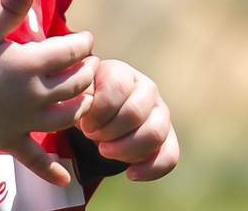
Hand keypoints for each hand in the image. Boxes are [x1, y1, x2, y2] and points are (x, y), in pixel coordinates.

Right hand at [0, 0, 96, 185]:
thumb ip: (9, 7)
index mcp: (28, 64)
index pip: (70, 52)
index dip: (83, 43)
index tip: (86, 38)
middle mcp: (33, 95)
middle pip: (76, 84)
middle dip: (88, 71)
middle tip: (90, 63)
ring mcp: (25, 121)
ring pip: (68, 117)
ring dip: (82, 106)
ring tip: (85, 96)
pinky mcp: (12, 140)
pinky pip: (36, 159)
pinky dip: (51, 170)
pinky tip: (66, 178)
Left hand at [74, 59, 177, 180]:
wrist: (97, 119)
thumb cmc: (85, 103)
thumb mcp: (77, 95)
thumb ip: (79, 96)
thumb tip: (85, 103)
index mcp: (122, 73)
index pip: (117, 86)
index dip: (99, 111)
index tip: (85, 125)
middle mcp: (146, 88)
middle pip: (135, 113)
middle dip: (109, 132)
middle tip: (92, 137)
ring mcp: (160, 112)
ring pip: (155, 133)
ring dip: (126, 149)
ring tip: (105, 151)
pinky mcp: (168, 137)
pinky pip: (170, 156)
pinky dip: (151, 169)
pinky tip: (130, 174)